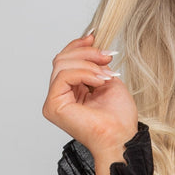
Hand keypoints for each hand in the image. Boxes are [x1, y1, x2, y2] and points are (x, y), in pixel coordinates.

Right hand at [42, 31, 139, 157]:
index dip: (78, 46)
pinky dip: (84, 73)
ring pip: (62, 64)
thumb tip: (89, 39)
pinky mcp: (53, 106)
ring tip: (106, 74)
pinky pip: (64, 75)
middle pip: (62, 59)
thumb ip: (94, 63)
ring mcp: (53, 101)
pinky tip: (98, 81)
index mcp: (69, 91)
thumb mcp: (107, 79)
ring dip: (88, 64)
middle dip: (86, 53)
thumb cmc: (118, 118)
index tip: (94, 37)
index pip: (65, 60)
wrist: (121, 137)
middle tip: (107, 58)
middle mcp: (58, 96)